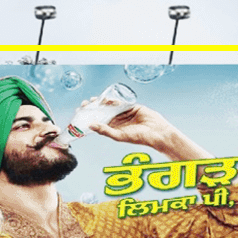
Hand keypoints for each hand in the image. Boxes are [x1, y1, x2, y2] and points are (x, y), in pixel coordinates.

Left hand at [90, 105, 208, 160]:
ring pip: (109, 106)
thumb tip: (91, 125)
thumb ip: (105, 130)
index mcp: (114, 129)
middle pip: (102, 113)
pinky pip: (120, 102)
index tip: (81, 113)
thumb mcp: (119, 135)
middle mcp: (117, 121)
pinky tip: (105, 99)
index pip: (98, 122)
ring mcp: (124, 113)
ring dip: (100, 103)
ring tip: (91, 101)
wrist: (156, 132)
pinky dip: (112, 100)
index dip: (89, 117)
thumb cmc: (139, 137)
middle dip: (93, 108)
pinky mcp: (131, 107)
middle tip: (84, 104)